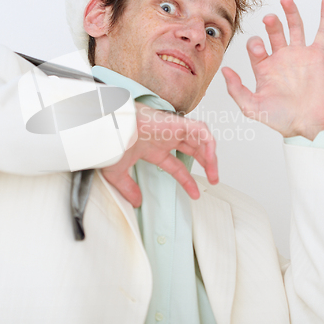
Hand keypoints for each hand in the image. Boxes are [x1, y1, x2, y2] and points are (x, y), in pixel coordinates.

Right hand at [101, 103, 218, 206]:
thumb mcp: (118, 172)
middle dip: (206, 163)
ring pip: (200, 139)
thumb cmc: (110, 142)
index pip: (176, 165)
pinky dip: (208, 142)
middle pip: (194, 149)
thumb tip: (136, 202)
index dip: (187, 180)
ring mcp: (172, 129)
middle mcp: (165, 138)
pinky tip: (208, 158)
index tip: (195, 195)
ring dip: (210, 155)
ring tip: (214, 173)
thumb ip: (128, 187)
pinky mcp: (177, 122)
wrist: (109, 129)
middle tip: (214, 180)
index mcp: (153, 148)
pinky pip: (200, 130)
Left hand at [222, 0, 323, 139]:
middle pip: (274, 33)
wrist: (305, 124)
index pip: (255, 47)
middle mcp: (280, 58)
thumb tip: (224, 70)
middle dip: (271, 24)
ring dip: (290, 13)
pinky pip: (323, 33)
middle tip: (268, 19)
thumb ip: (235, 89)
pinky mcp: (317, 56)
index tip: (258, 48)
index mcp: (264, 67)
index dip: (254, 44)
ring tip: (285, 0)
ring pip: (295, 27)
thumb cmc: (278, 118)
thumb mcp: (251, 106)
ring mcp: (299, 55)